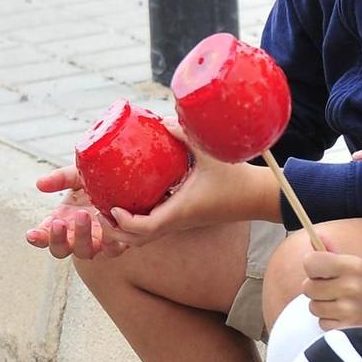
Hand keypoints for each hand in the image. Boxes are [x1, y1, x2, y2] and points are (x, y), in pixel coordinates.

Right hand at [25, 168, 128, 259]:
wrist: (125, 182)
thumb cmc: (96, 181)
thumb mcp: (76, 176)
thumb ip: (60, 179)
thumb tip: (40, 184)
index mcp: (61, 221)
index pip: (44, 236)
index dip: (37, 238)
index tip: (32, 234)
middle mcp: (76, 236)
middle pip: (60, 250)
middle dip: (58, 239)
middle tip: (60, 222)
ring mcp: (96, 241)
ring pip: (84, 252)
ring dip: (81, 236)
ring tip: (84, 215)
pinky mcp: (117, 241)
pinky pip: (112, 249)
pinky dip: (109, 240)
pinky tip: (108, 223)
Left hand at [107, 147, 277, 245]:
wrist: (260, 197)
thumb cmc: (238, 178)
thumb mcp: (210, 152)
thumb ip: (185, 134)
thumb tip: (160, 120)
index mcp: (180, 211)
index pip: (144, 228)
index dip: (123, 222)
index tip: (112, 207)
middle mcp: (178, 222)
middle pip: (137, 240)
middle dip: (115, 230)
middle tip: (102, 209)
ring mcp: (182, 223)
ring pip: (145, 237)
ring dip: (125, 228)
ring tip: (112, 207)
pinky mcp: (186, 219)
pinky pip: (156, 227)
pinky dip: (139, 222)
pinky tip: (134, 201)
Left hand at [301, 250, 361, 330]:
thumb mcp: (361, 264)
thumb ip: (334, 253)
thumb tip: (314, 236)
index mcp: (354, 266)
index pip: (311, 262)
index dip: (313, 267)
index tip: (321, 271)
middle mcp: (350, 287)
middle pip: (308, 287)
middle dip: (317, 288)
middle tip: (334, 288)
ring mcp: (349, 310)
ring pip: (314, 307)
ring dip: (324, 306)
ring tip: (343, 303)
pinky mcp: (348, 329)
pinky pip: (322, 323)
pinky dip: (331, 321)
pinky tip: (347, 316)